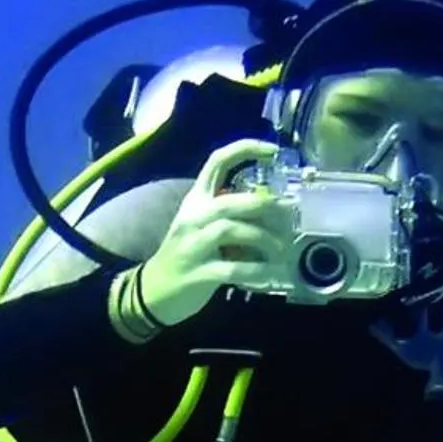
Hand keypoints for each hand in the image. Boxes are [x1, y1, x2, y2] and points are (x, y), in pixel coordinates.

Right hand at [118, 138, 291, 326]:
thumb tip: (276, 208)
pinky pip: (233, 268)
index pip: (216, 162)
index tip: (273, 150)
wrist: (154, 291)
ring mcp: (192, 246)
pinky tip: (272, 273)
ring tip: (281, 249)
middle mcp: (192, 218)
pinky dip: (257, 271)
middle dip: (262, 205)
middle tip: (288, 212)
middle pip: (228, 201)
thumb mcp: (203, 226)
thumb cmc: (187, 254)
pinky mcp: (198, 274)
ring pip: (230, 231)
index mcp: (195, 200)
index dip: (245, 150)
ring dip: (263, 238)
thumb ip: (232, 214)